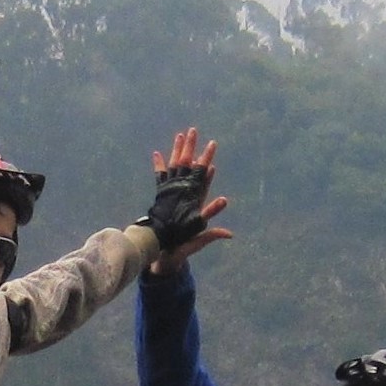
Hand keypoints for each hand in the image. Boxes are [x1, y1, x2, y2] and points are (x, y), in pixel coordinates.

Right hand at [142, 126, 232, 272]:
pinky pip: (162, 178)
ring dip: (177, 152)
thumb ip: (212, 235)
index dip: (206, 164)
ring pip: (177, 168)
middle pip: (191, 167)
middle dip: (192, 149)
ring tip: (178, 135)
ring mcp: (175, 195)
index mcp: (196, 202)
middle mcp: (187, 195)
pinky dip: (160, 166)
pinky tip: (157, 154)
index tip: (210, 147)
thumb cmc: (185, 247)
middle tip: (194, 131)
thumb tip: (229, 234)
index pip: (203, 179)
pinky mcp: (164, 198)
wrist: (169, 253)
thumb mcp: (200, 240)